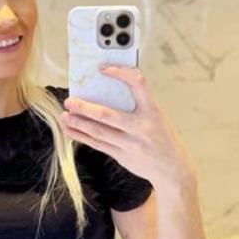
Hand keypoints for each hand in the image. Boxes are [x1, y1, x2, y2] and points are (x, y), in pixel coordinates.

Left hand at [60, 65, 195, 185]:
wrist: (173, 170)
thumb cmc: (163, 139)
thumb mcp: (157, 118)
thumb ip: (136, 107)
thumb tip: (104, 94)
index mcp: (153, 111)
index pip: (138, 84)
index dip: (121, 73)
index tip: (103, 69)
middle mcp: (142, 127)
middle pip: (107, 115)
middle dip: (84, 108)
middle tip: (69, 101)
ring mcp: (131, 144)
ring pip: (99, 132)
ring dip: (79, 123)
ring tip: (65, 116)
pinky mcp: (122, 156)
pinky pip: (98, 145)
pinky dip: (82, 137)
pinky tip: (71, 131)